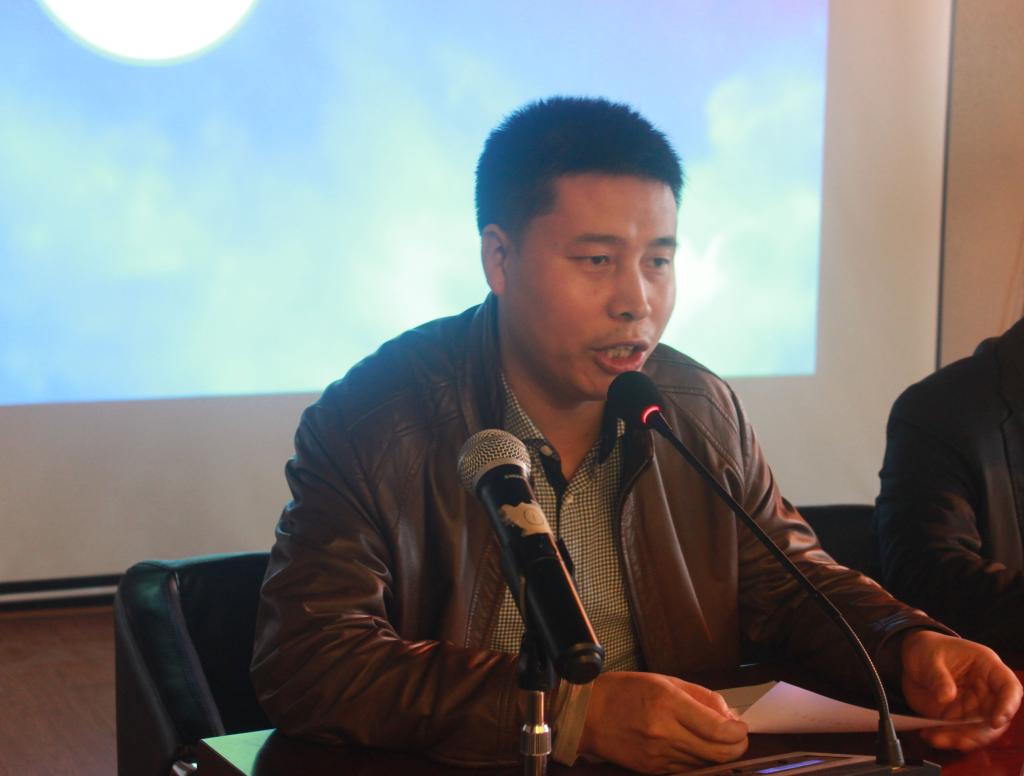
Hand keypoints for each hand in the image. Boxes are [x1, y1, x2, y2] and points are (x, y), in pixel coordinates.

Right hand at [578, 671, 747, 773]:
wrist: (588, 714)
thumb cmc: (624, 691)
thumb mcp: (664, 680)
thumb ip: (701, 696)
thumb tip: (729, 715)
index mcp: (668, 703)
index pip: (718, 729)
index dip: (739, 731)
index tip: (742, 726)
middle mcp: (665, 732)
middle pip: (718, 752)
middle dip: (736, 747)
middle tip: (738, 737)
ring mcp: (658, 755)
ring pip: (706, 764)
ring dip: (719, 754)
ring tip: (718, 740)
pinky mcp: (653, 770)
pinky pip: (688, 770)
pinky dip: (700, 762)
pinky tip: (697, 749)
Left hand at [900, 630, 1021, 750]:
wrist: (912, 657)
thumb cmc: (928, 649)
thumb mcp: (928, 658)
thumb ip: (937, 676)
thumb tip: (946, 697)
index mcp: (987, 666)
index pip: (1009, 688)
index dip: (1007, 706)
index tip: (994, 722)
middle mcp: (986, 690)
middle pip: (996, 717)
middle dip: (979, 733)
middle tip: (957, 739)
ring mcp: (974, 706)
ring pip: (979, 731)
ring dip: (961, 739)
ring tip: (936, 738)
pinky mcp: (959, 718)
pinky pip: (960, 734)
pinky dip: (948, 739)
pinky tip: (931, 736)